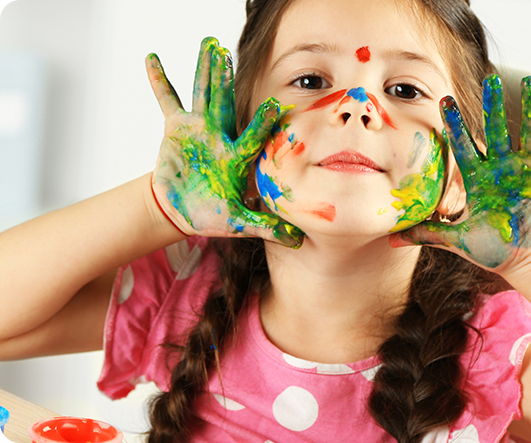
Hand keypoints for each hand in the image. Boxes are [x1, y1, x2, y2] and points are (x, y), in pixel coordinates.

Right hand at [147, 37, 303, 247]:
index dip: (263, 122)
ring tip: (209, 44)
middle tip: (226, 52)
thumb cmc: (213, 215)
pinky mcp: (176, 129)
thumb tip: (298, 241)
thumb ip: (266, 227)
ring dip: (204, 71)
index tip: (275, 105)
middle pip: (224, 103)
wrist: (184, 210)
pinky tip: (152, 58)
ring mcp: (199, 130)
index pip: (252, 136)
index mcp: (236, 157)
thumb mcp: (239, 223)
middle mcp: (220, 137)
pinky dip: (159, 82)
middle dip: (225, 79)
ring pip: (202, 95)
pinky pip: (167, 101)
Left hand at [392, 75, 530, 271]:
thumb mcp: (456, 238)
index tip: (442, 102)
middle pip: (497, 129)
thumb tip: (390, 239)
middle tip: (488, 80)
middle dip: (492, 106)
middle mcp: (504, 166)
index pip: (464, 145)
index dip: (454, 125)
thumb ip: (426, 233)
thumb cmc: (492, 247)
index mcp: (480, 176)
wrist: (525, 260)